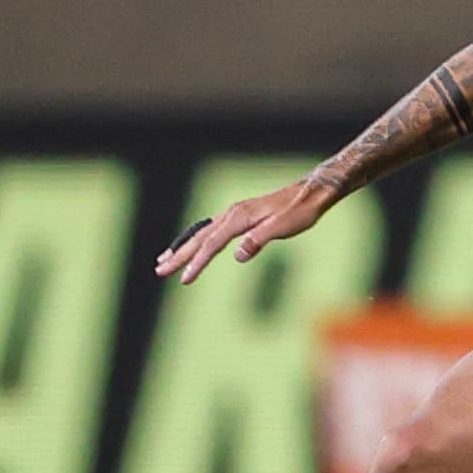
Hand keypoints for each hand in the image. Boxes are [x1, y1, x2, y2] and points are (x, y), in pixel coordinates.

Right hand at [155, 177, 338, 284]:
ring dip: (183, 247)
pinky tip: (194, 246)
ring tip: (165, 259)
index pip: (212, 244)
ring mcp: (235, 213)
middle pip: (200, 237)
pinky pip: (212, 229)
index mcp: (239, 218)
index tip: (184, 279)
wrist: (313, 192)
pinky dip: (198, 239)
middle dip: (179, 255)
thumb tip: (238, 256)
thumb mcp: (283, 227)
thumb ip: (259, 240)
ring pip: (202, 232)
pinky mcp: (241, 216)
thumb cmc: (300, 211)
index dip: (197, 263)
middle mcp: (232, 213)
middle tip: (159, 271)